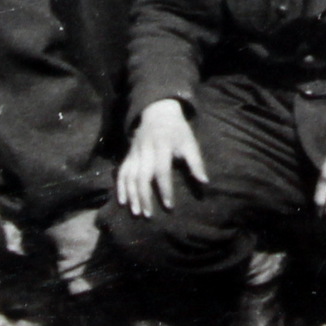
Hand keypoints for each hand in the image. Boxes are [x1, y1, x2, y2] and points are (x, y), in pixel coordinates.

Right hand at [116, 99, 205, 216]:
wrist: (158, 111)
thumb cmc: (177, 130)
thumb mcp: (189, 142)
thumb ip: (196, 163)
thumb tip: (204, 182)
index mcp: (162, 145)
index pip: (162, 170)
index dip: (165, 188)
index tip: (169, 206)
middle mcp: (145, 149)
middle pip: (142, 176)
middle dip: (144, 197)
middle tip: (149, 215)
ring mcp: (134, 152)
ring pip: (129, 176)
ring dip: (131, 195)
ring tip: (136, 212)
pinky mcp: (128, 154)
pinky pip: (121, 172)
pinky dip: (120, 187)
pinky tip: (123, 201)